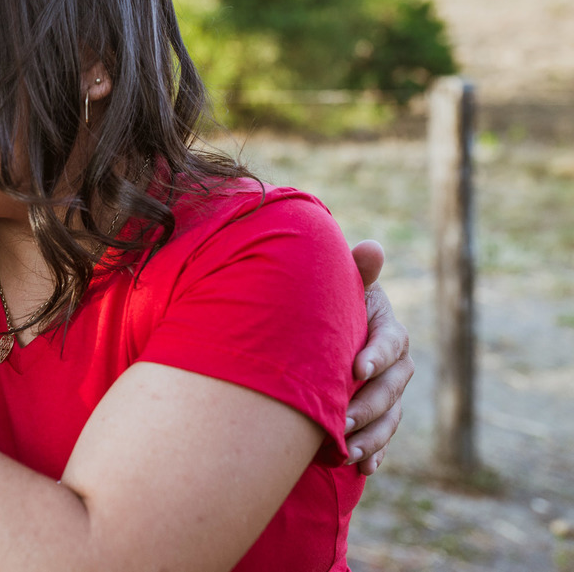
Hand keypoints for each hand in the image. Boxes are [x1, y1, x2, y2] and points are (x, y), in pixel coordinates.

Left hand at [345, 240, 413, 474]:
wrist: (321, 326)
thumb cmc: (334, 301)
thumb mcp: (344, 284)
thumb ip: (358, 270)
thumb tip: (370, 247)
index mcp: (389, 330)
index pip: (391, 344)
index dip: (376, 356)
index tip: (356, 368)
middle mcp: (395, 365)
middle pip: (391, 390)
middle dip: (368, 407)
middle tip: (342, 422)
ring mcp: (387, 393)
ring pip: (388, 419)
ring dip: (371, 438)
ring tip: (348, 453)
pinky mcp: (376, 416)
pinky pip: (382, 439)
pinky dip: (375, 455)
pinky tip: (363, 470)